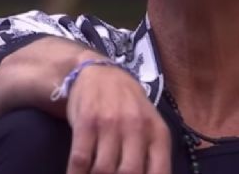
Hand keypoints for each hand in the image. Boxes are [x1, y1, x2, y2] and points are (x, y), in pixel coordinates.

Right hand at [64, 59, 170, 173]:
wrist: (101, 74)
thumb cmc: (129, 107)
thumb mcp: (150, 127)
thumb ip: (153, 157)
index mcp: (157, 132)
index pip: (158, 173)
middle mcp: (136, 127)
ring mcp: (110, 123)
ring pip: (102, 171)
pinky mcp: (86, 122)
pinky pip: (79, 161)